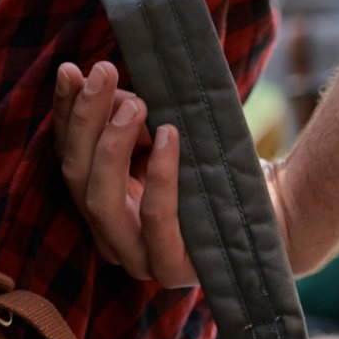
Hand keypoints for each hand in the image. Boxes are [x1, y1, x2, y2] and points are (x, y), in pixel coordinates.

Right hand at [54, 62, 302, 283]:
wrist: (274, 203)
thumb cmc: (213, 165)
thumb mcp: (166, 131)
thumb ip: (129, 112)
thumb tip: (97, 81)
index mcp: (103, 201)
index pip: (69, 155)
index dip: (65, 113)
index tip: (68, 70)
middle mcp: (111, 234)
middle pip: (76, 177)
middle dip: (86, 120)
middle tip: (104, 73)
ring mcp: (139, 258)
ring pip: (102, 203)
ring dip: (112, 146)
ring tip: (136, 105)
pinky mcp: (174, 267)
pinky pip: (158, 220)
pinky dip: (160, 175)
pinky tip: (170, 136)